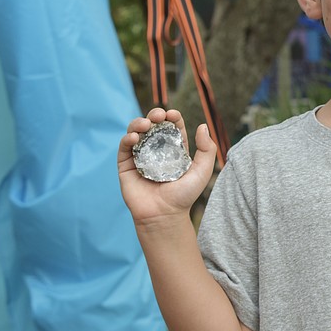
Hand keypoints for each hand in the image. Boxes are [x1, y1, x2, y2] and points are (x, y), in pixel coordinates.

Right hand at [117, 108, 216, 224]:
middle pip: (153, 125)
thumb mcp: (202, 171)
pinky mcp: (126, 165)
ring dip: (138, 123)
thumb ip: (207, 149)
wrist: (164, 215)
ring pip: (136, 132)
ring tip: (145, 124)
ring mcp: (140, 156)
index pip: (172, 126)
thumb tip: (202, 125)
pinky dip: (127, 138)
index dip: (171, 117)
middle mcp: (156, 150)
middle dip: (154, 115)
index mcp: (174, 149)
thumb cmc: (184, 195)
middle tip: (158, 115)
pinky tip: (134, 137)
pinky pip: (124, 147)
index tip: (172, 114)